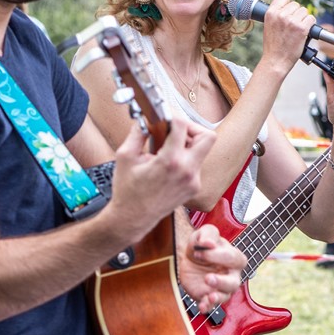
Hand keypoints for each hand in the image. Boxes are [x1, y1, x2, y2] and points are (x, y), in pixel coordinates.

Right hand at [107, 118, 215, 244]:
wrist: (132, 219)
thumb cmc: (128, 192)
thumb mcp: (125, 157)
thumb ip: (137, 133)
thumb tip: (144, 120)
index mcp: (170, 162)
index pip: (182, 125)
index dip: (173, 115)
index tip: (165, 117)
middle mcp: (187, 171)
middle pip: (207, 136)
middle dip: (193, 128)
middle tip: (176, 130)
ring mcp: (193, 181)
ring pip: (202, 151)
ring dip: (188, 144)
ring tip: (168, 147)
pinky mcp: (194, 187)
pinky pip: (196, 164)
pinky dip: (185, 158)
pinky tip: (168, 163)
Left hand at [179, 223, 246, 313]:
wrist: (189, 258)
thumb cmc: (202, 245)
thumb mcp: (203, 233)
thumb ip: (208, 233)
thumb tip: (208, 243)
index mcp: (233, 258)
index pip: (232, 258)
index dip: (215, 255)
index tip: (197, 252)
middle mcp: (231, 275)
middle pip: (233, 282)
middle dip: (222, 282)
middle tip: (208, 278)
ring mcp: (220, 288)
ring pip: (225, 296)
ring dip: (217, 297)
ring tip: (209, 296)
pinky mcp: (208, 296)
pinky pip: (210, 305)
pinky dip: (207, 307)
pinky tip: (201, 307)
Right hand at [259, 0, 316, 73]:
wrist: (275, 61)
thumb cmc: (273, 47)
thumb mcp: (268, 26)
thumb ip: (277, 15)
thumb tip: (289, 9)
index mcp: (270, 13)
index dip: (288, 4)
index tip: (289, 12)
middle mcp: (281, 15)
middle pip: (296, 5)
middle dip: (297, 14)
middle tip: (293, 26)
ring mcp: (291, 21)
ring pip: (304, 11)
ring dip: (304, 20)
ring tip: (298, 30)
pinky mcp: (301, 28)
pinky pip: (311, 19)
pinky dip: (310, 25)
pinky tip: (305, 32)